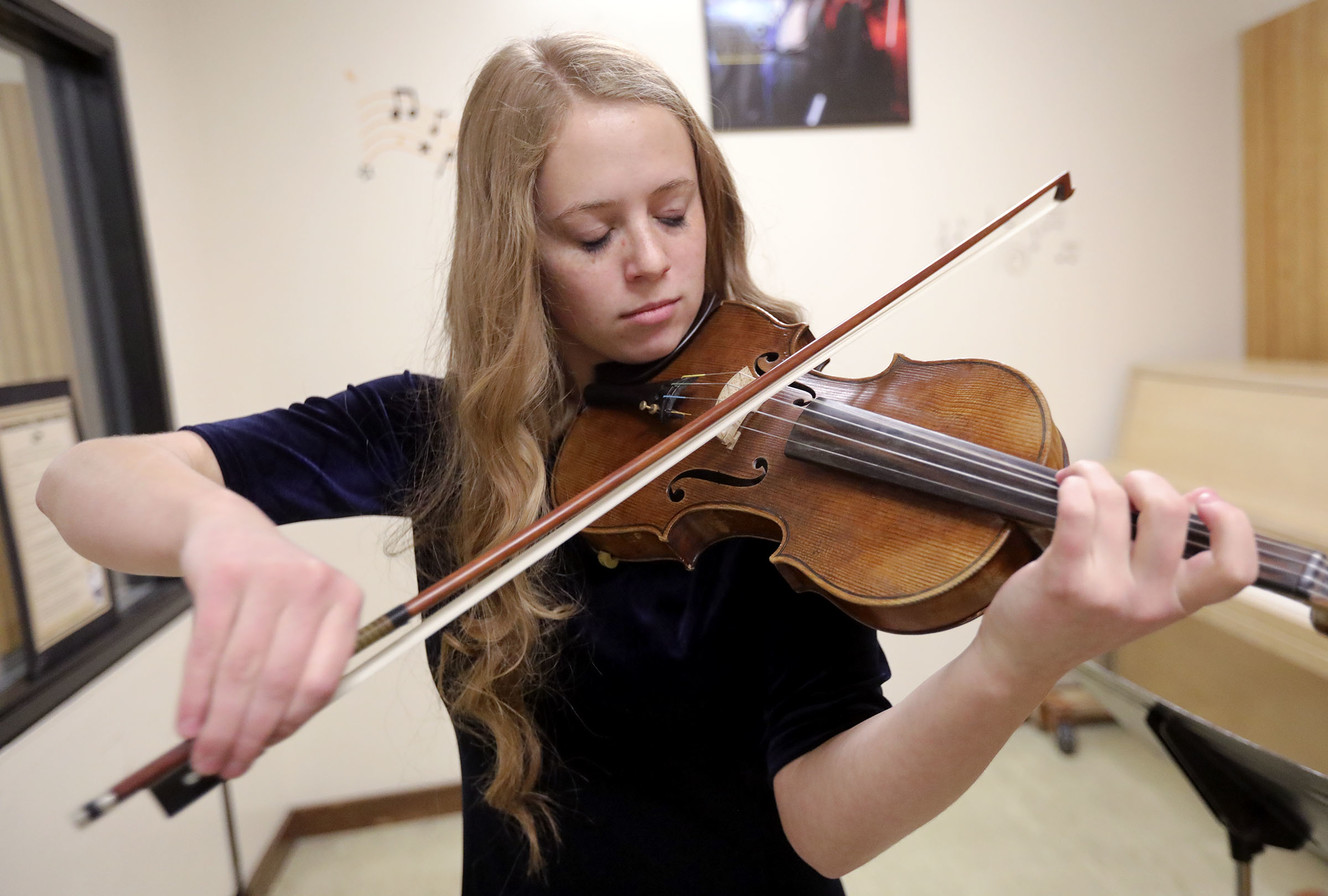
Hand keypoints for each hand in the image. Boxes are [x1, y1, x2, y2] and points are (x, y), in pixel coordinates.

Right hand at [175, 503, 361, 778]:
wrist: (225, 528)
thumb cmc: (268, 587)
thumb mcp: (300, 615)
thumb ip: (295, 668)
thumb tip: (266, 741)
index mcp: (345, 601)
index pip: (322, 680)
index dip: (290, 723)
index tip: (264, 751)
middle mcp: (314, 586)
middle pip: (279, 680)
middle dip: (249, 734)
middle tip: (225, 766)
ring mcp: (270, 578)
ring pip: (242, 670)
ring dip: (220, 724)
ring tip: (204, 755)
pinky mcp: (225, 577)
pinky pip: (207, 649)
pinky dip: (196, 695)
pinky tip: (188, 724)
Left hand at [974, 461, 1257, 688]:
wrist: (1023, 658)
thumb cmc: (1078, 618)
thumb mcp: (1136, 596)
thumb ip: (1167, 554)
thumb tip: (1198, 497)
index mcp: (1174, 604)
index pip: (1234, 571)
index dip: (1234, 526)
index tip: (1205, 500)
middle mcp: (1146, 601)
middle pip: (1170, 513)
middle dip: (1145, 480)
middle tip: (1122, 485)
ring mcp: (1105, 592)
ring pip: (1115, 501)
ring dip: (1095, 475)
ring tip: (1079, 479)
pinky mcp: (1063, 579)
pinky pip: (1077, 513)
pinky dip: (1073, 486)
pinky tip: (1065, 486)